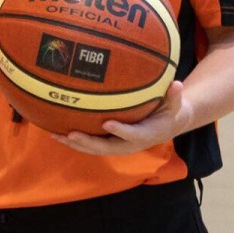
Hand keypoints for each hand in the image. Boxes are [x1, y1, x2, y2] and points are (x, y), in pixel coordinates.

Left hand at [50, 81, 189, 155]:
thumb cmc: (168, 111)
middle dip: (88, 142)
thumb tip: (177, 84)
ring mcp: (118, 145)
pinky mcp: (109, 143)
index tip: (107, 123)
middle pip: (107, 147)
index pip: (133, 135)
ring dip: (75, 143)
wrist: (166, 125)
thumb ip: (174, 96)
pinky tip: (56, 132)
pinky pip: (91, 144)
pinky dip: (74, 140)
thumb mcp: (174, 104)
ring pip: (94, 148)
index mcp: (147, 135)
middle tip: (71, 134)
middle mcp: (130, 144)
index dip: (121, 131)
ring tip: (55, 136)